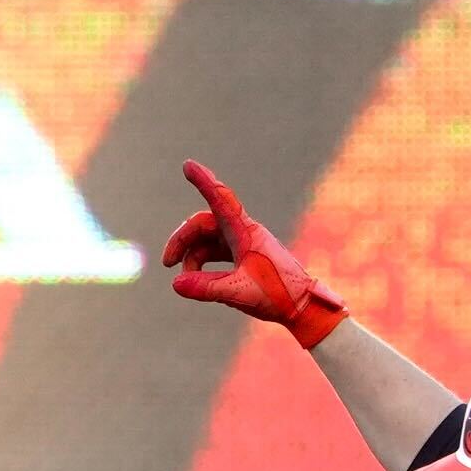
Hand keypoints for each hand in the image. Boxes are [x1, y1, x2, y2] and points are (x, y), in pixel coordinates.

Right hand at [162, 161, 349, 349]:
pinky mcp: (243, 258)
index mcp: (245, 232)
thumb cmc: (279, 294)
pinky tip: (198, 282)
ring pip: (206, 241)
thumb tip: (175, 283)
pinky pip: (214, 253)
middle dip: (182, 240)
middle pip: (203, 225)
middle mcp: (242, 233)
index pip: (220, 200)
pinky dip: (201, 266)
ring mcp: (242, 245)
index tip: (188, 165)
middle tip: (167, 263)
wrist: (303, 305)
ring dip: (191, 257)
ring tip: (184, 281)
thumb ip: (207, 288)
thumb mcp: (240, 292)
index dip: (204, 182)